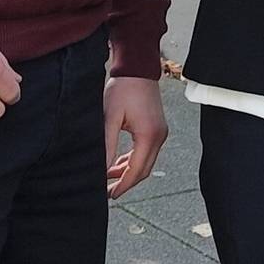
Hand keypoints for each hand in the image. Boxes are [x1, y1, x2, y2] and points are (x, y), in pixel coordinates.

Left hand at [102, 76, 168, 197]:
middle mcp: (159, 136)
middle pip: (144, 170)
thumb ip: (107, 145)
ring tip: (109, 178)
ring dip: (128, 171)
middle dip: (126, 182)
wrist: (137, 68)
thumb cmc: (123, 88)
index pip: (136, 170)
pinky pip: (146, 151)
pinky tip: (118, 163)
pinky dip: (133, 160)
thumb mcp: (110, 118)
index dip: (123, 185)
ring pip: (145, 162)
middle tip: (109, 191)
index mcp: (149, 135)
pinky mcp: (156, 128)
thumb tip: (103, 168)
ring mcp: (160, 132)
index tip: (110, 194)